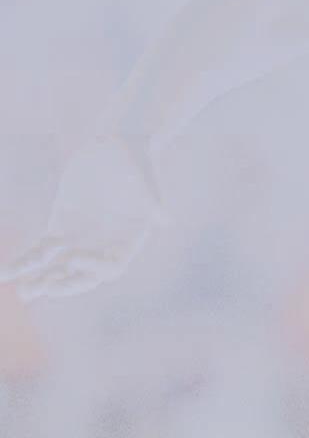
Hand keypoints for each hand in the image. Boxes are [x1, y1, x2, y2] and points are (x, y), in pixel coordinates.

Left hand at [0, 135, 164, 300]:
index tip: (72, 259)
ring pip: (60, 270)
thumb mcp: (144, 175)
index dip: (94, 268)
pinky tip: (6, 274)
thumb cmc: (134, 157)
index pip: (113, 267)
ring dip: (41, 282)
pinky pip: (41, 252)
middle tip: (45, 288)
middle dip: (66, 285)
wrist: (112, 144)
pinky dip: (25, 263)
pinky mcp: (60, 228)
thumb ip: (152, 198)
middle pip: (86, 277)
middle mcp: (105, 244)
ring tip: (23, 293)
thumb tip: (165, 219)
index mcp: (129, 238)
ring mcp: (82, 238)